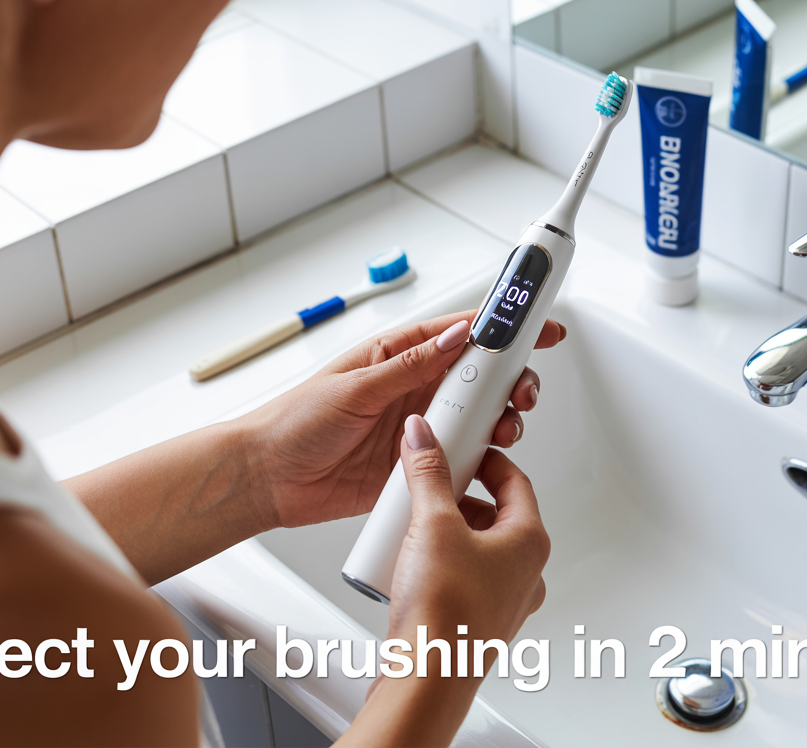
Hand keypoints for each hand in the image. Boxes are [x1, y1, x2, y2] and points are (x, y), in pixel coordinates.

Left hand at [240, 312, 564, 529]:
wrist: (269, 479)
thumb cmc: (294, 422)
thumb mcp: (354, 387)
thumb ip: (409, 366)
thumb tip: (455, 339)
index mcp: (398, 356)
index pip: (461, 334)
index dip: (502, 329)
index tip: (538, 327)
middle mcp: (413, 390)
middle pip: (480, 379)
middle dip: (511, 382)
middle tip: (522, 392)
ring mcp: (418, 429)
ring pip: (477, 420)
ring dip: (500, 422)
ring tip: (504, 429)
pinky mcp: (415, 465)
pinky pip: (459, 461)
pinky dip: (479, 462)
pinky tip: (486, 464)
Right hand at [338, 415, 549, 747]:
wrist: (428, 677)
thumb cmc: (446, 613)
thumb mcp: (432, 523)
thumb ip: (427, 473)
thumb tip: (424, 439)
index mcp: (529, 542)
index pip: (516, 481)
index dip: (486, 459)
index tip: (463, 448)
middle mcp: (524, 573)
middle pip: (495, 515)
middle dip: (460, 496)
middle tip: (432, 485)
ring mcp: (503, 600)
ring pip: (477, 549)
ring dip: (448, 532)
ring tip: (416, 525)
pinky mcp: (476, 621)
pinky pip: (462, 579)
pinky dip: (440, 564)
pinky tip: (411, 565)